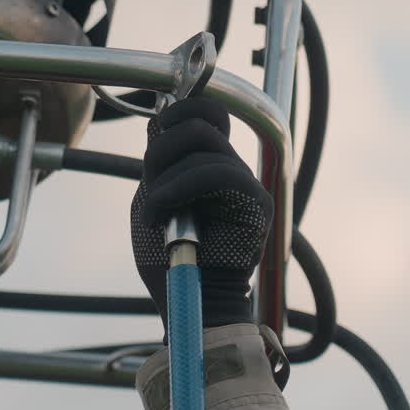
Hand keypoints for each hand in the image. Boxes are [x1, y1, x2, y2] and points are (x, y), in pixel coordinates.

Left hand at [130, 97, 273, 329]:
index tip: (156, 133)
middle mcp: (232, 167)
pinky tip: (161, 215)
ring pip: (205, 144)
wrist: (189, 299)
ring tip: (155, 212)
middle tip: (151, 180)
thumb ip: (160, 162)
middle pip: (204, 118)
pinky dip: (179, 189)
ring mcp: (247, 183)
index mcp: (208, 162)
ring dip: (166, 176)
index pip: (208, 111)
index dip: (180, 109)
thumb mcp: (154, 197)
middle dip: (164, 143)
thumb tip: (159, 118)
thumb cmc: (169, 255)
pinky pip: (221, 173)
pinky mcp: (258, 202)